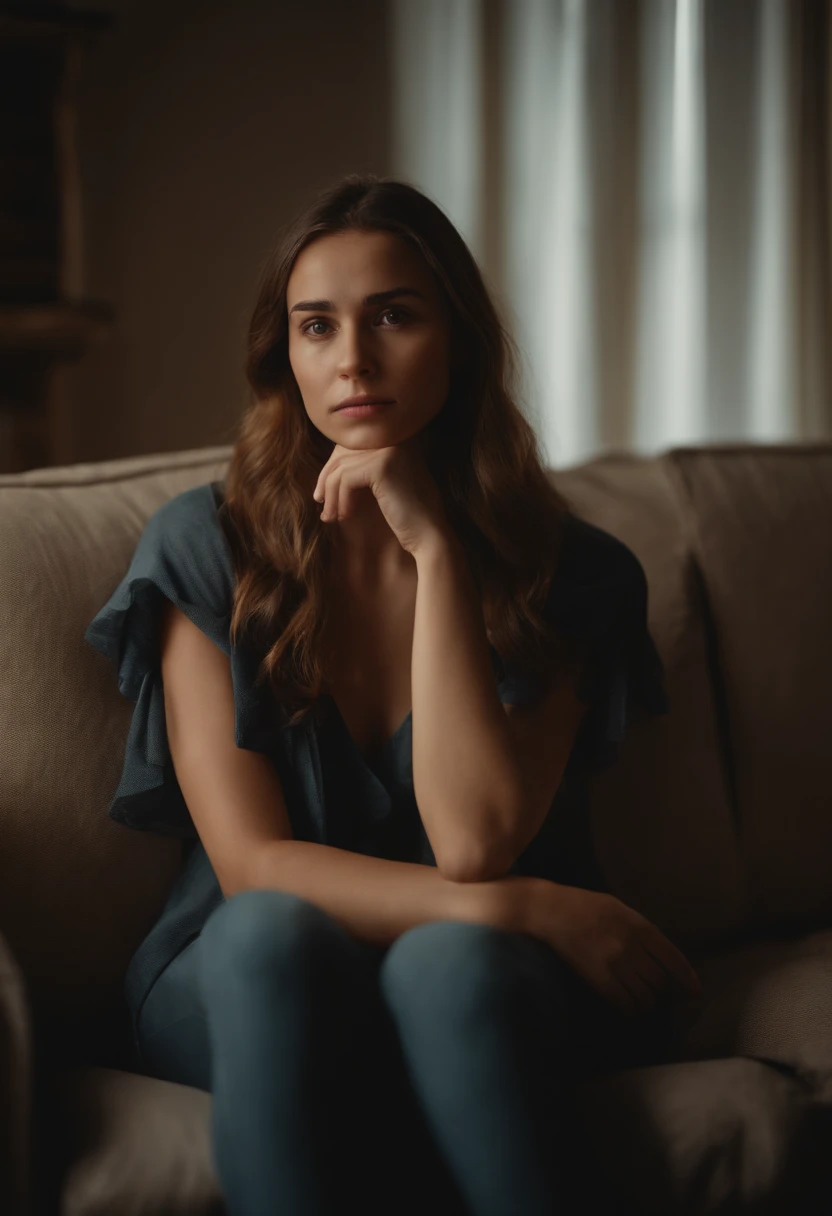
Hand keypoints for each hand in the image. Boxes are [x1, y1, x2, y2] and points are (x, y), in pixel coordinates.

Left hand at [312, 443, 450, 555]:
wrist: (429, 536)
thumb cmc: (406, 516)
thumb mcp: (383, 486)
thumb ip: (363, 469)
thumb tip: (327, 467)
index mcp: (397, 439)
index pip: (352, 444)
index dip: (333, 467)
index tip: (324, 492)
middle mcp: (394, 438)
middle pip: (343, 452)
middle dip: (326, 479)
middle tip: (320, 503)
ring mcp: (389, 449)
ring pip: (341, 468)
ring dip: (331, 495)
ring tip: (331, 517)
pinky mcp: (382, 466)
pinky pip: (345, 479)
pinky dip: (340, 500)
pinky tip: (346, 516)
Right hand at [521, 879, 701, 1016]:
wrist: (552, 911)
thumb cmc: (587, 906)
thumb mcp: (620, 909)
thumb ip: (641, 931)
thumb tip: (660, 957)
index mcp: (639, 926)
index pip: (673, 958)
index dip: (687, 979)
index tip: (694, 993)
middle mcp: (630, 945)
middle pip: (659, 981)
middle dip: (660, 990)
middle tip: (654, 991)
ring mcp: (613, 963)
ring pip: (644, 996)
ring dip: (647, 1003)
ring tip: (642, 1001)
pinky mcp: (597, 978)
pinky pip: (623, 1003)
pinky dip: (630, 1009)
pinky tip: (629, 1007)